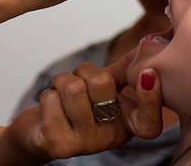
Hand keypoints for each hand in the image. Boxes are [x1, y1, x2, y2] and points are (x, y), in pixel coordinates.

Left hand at [4, 48, 162, 162]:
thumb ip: (122, 74)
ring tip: (61, 95)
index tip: (148, 73)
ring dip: (61, 82)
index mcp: (126, 125)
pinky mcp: (59, 144)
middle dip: (83, 71)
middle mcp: (109, 138)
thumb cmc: (72, 109)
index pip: (149, 122)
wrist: (38, 134)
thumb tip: (145, 45)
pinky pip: (50, 98)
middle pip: (102, 83)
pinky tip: (51, 110)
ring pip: (73, 88)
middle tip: (78, 81)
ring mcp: (85, 144)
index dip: (151, 99)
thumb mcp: (101, 93)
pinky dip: (47, 95)